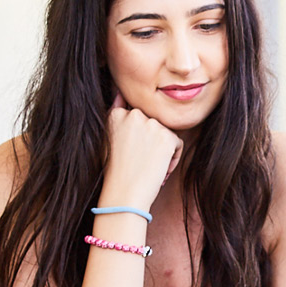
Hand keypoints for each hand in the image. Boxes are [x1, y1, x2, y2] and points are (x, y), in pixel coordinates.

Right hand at [103, 91, 182, 208]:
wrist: (125, 193)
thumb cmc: (115, 172)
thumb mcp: (107, 139)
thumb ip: (116, 116)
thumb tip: (120, 92)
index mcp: (116, 114)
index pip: (136, 116)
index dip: (138, 139)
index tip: (132, 155)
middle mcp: (133, 114)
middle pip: (153, 125)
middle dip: (151, 144)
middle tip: (140, 164)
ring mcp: (151, 124)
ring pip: (166, 134)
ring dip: (162, 152)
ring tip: (148, 168)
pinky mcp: (167, 136)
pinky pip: (177, 144)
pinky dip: (172, 159)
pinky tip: (159, 170)